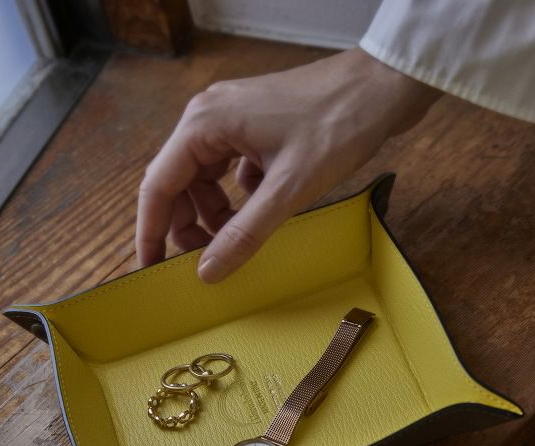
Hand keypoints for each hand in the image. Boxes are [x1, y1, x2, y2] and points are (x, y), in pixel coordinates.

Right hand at [135, 48, 440, 282]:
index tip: (151, 269)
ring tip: (234, 243)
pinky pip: (234, 168)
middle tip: (204, 264)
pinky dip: (241, 196)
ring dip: (215, 212)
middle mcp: (210, 116)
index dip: (152, 232)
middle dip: (187, 226)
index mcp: (204, 124)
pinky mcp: (259, 125)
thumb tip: (208, 270)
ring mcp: (235, 118)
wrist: (383, 88)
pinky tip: (263, 212)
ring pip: (207, 177)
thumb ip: (244, 233)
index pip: (158, 187)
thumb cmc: (338, 126)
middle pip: (180, 182)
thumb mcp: (289, 190)